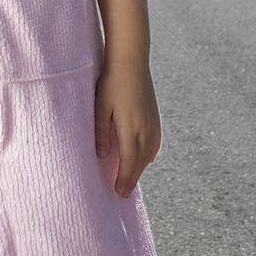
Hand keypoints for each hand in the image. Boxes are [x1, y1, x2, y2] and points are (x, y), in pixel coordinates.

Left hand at [94, 63, 160, 198]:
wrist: (131, 61)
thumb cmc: (111, 82)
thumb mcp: (100, 107)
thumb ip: (101, 132)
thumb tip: (101, 156)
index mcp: (130, 128)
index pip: (128, 162)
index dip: (124, 179)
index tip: (119, 192)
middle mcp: (145, 128)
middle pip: (139, 162)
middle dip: (132, 179)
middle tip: (124, 194)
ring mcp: (152, 122)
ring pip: (147, 153)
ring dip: (140, 168)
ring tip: (131, 179)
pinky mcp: (154, 115)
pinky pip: (155, 141)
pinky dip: (150, 153)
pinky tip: (146, 158)